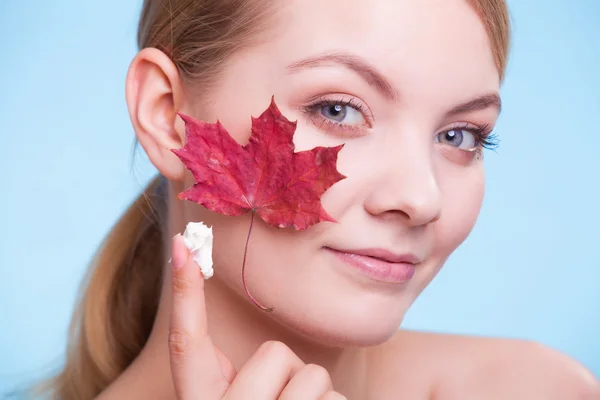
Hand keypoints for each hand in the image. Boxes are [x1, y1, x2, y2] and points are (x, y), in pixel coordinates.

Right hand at [169, 234, 347, 399]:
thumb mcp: (235, 399)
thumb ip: (236, 372)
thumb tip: (247, 331)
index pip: (185, 341)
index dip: (184, 290)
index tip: (183, 241)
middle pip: (275, 352)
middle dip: (288, 371)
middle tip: (282, 399)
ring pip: (314, 375)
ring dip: (315, 394)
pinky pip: (337, 398)